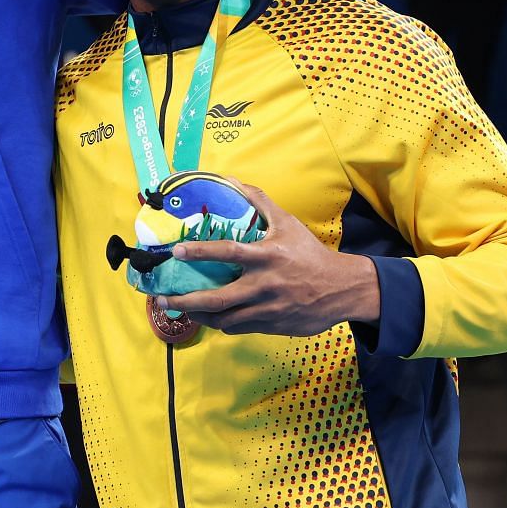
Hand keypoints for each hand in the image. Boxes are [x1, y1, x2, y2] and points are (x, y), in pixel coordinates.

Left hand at [166, 182, 379, 336]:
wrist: (343, 289)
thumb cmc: (310, 254)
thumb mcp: (287, 224)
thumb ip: (259, 202)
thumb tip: (232, 179)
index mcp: (267, 257)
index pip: (228, 253)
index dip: (199, 251)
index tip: (176, 252)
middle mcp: (265, 285)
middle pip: (217, 299)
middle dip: (186, 301)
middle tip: (163, 298)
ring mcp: (268, 309)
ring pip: (224, 319)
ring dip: (198, 315)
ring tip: (181, 308)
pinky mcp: (271, 326)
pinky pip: (238, 328)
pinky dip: (221, 323)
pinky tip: (209, 316)